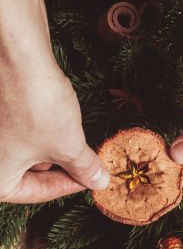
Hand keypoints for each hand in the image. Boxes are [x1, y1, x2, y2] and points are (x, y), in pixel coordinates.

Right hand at [0, 64, 108, 202]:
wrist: (17, 55)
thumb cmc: (37, 107)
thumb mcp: (70, 146)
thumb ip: (84, 169)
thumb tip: (99, 182)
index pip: (33, 193)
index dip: (65, 187)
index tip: (89, 181)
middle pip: (24, 173)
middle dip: (58, 168)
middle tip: (87, 166)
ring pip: (22, 151)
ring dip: (50, 150)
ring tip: (76, 145)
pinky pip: (17, 131)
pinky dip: (39, 132)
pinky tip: (59, 124)